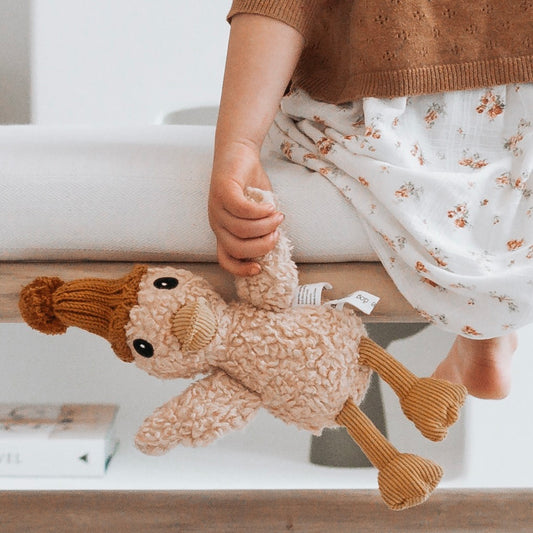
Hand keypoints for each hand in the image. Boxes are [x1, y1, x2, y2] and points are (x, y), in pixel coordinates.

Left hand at [209, 141, 283, 275]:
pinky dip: (260, 211)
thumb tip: (276, 246)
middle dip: (262, 246)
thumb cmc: (249, 184)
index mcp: (223, 232)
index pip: (225, 260)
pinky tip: (271, 206)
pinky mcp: (222, 191)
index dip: (241, 270)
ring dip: (266, 226)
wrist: (239, 152)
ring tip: (278, 216)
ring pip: (242, 229)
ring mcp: (217, 208)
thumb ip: (263, 230)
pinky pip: (242, 210)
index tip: (260, 268)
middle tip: (277, 234)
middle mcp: (216, 223)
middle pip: (237, 248)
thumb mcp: (258, 213)